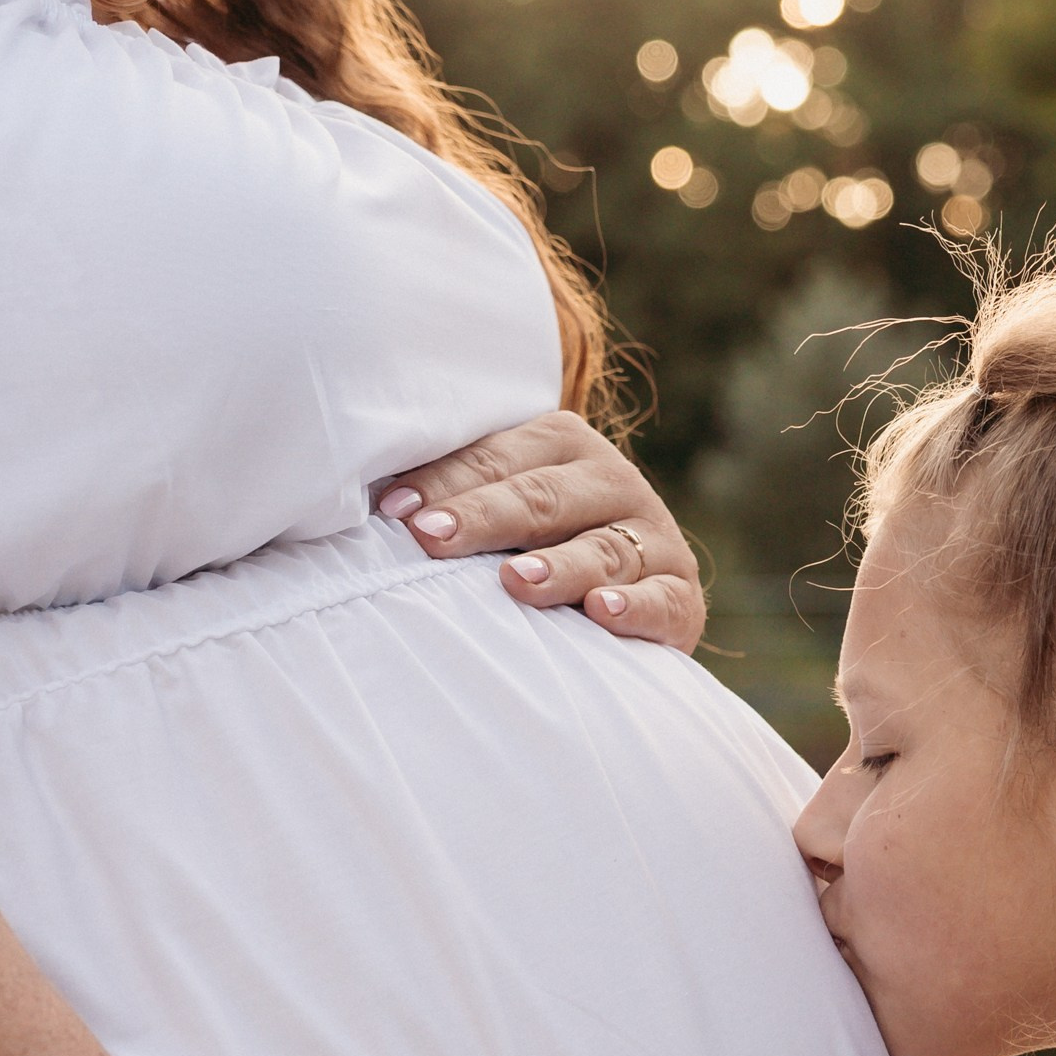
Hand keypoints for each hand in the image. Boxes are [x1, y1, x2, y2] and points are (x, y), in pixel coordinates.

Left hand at [377, 413, 703, 651]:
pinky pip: (662, 600)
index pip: (495, 461)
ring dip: (559, 566)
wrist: (626, 600)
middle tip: (433, 538)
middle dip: (485, 518)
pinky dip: (634, 606)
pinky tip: (602, 611)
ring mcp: (652, 538)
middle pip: (542, 498)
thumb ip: (453, 499)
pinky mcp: (681, 595)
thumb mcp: (500, 512)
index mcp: (561, 444)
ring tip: (516, 582)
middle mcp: (611, 481)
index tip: (394, 515)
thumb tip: (374, 509)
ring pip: (601, 549)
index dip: (444, 485)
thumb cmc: (533, 549)